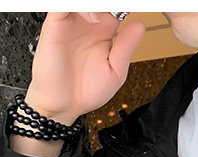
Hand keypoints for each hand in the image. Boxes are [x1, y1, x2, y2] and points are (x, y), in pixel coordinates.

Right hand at [26, 12, 146, 123]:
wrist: (64, 106)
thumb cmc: (86, 91)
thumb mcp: (115, 72)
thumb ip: (126, 48)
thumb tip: (140, 25)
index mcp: (104, 30)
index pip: (117, 8)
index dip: (125, 8)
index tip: (142, 9)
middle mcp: (88, 21)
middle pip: (100, 2)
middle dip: (113, 3)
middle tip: (123, 11)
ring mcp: (71, 21)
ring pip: (83, 0)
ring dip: (98, 3)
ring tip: (112, 14)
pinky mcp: (55, 25)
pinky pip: (62, 6)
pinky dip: (80, 7)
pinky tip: (94, 18)